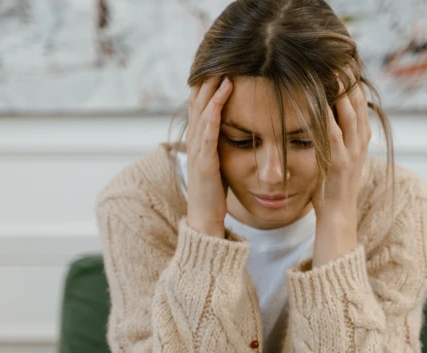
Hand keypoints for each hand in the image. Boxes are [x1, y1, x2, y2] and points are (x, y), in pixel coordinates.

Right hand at [185, 76, 232, 237]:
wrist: (205, 221)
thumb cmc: (214, 194)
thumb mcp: (218, 163)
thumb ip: (220, 145)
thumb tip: (231, 130)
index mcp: (198, 141)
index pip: (200, 105)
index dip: (207, 84)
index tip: (220, 65)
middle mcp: (194, 142)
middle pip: (198, 101)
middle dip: (208, 79)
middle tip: (220, 57)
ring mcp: (198, 150)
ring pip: (202, 111)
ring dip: (212, 88)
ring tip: (223, 68)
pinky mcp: (205, 161)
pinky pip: (208, 131)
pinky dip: (214, 111)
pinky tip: (222, 96)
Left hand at [311, 73, 371, 267]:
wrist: (338, 220)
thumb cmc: (331, 192)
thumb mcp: (336, 161)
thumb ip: (335, 142)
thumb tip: (325, 122)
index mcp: (360, 143)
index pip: (360, 107)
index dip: (354, 86)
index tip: (345, 66)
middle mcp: (359, 146)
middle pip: (358, 107)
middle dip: (350, 83)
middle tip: (341, 61)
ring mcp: (351, 155)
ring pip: (349, 118)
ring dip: (342, 94)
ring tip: (334, 73)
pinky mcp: (338, 166)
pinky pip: (333, 137)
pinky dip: (326, 120)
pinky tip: (319, 105)